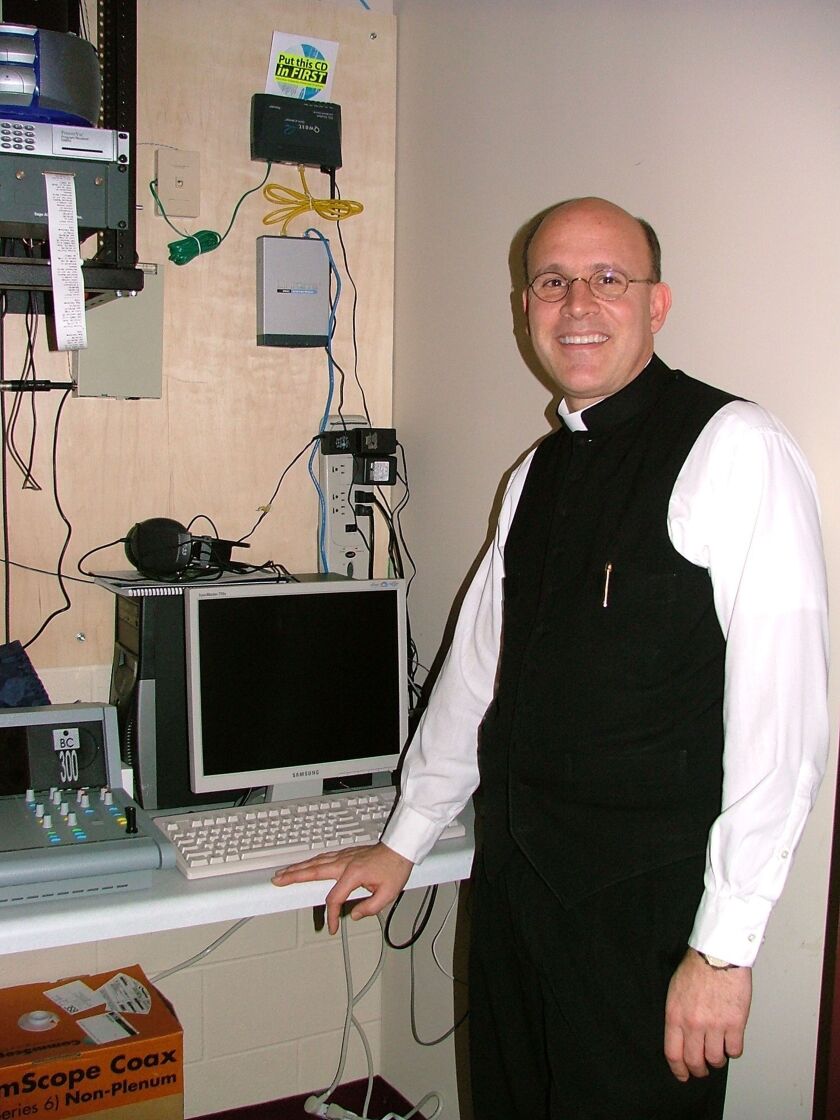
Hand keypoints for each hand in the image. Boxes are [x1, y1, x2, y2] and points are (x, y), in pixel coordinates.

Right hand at [271, 842, 412, 933]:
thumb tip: (354, 915)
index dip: (331, 915)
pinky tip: (305, 865)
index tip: (331, 927)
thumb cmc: (395, 868)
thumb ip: (369, 908)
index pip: (335, 898)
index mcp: (353, 874)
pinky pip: (323, 858)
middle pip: (313, 870)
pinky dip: (310, 862)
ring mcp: (344, 857)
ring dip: (298, 867)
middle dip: (294, 876)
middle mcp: (345, 863)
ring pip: (316, 862)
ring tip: (284, 873)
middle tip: (277, 880)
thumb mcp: (388, 894)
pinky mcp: (346, 854)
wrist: (400, 848)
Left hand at [664, 949, 752, 1080]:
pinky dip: (733, 1050)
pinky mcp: (735, 1024)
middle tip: (702, 1069)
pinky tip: (731, 1042)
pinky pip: (735, 1050)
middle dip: (699, 1070)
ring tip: (718, 1052)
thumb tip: (680, 1038)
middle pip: (695, 1061)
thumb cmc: (696, 968)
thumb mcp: (674, 992)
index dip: (678, 1069)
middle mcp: (693, 1024)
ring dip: (717, 1060)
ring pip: (715, 1059)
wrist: (717, 955)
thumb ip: (677, 1016)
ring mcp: (715, 1025)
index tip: (683, 1075)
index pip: (673, 1053)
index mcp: (675, 1016)